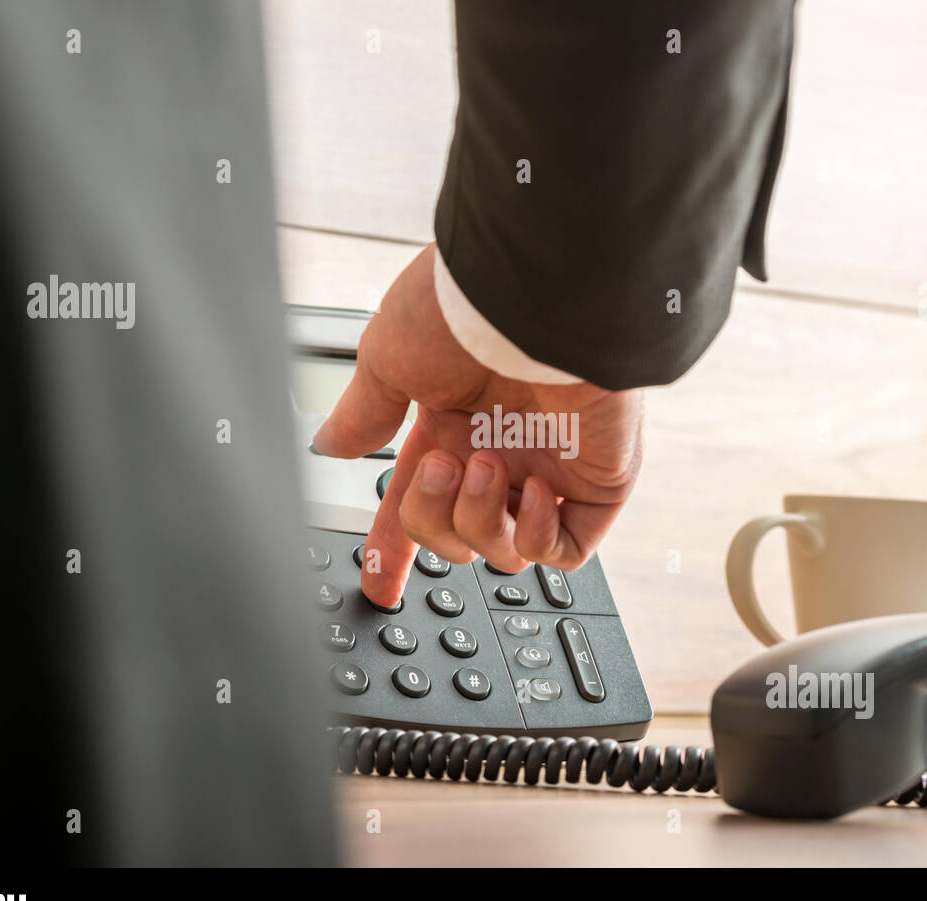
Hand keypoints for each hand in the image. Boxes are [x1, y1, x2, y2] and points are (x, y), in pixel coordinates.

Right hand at [312, 244, 643, 607]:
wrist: (535, 294)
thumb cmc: (461, 311)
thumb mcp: (386, 359)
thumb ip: (363, 413)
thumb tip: (330, 444)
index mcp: (450, 426)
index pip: (418, 503)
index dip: (395, 547)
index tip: (379, 580)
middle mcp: (499, 449)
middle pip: (456, 538)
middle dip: (434, 520)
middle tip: (442, 465)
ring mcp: (549, 467)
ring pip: (506, 551)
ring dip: (482, 520)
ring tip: (487, 466)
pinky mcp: (597, 481)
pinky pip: (567, 550)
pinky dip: (540, 536)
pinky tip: (532, 489)